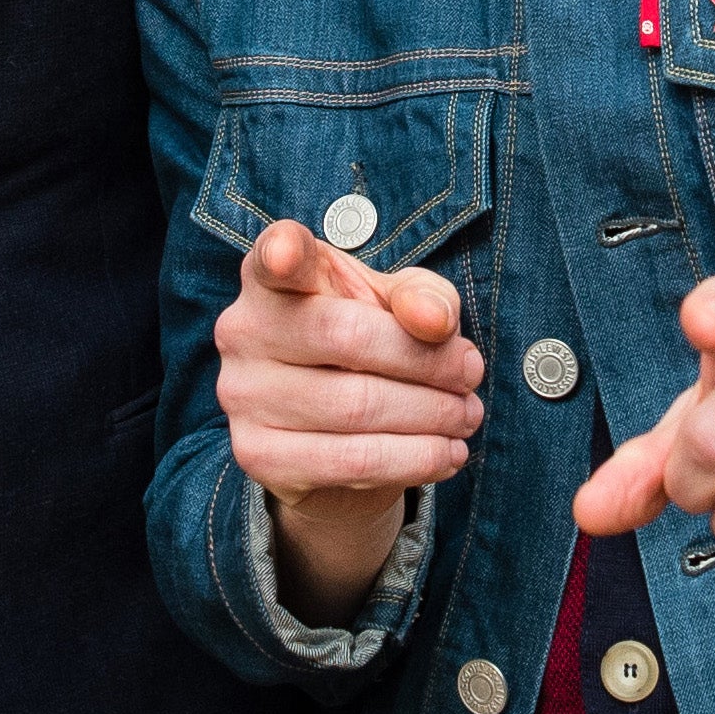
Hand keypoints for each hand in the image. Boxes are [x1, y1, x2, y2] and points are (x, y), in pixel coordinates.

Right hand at [215, 218, 484, 622]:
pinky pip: (353, 461)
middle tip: (472, 373)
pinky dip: (416, 459)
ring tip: (467, 415)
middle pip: (346, 336)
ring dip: (432, 415)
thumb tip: (434, 321)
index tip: (291, 253)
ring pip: (358, 407)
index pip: (274, 256)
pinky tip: (447, 453)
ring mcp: (243, 395)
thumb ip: (423, 297)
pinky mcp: (259, 455)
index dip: (281, 252)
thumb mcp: (398, 304)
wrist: (328, 431)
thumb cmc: (365, 343)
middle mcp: (242, 329)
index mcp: (271, 276)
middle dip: (427, 359)